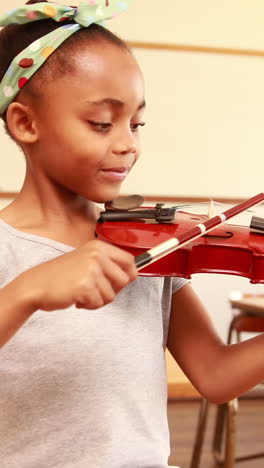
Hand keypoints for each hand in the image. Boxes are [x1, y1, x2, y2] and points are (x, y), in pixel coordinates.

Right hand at [22, 240, 137, 310]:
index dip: (129, 274)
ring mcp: (91, 270)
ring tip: (82, 292)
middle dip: (112, 290)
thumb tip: (133, 274)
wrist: (36, 284)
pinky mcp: (85, 286)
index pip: (129, 261)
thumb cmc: (61, 275)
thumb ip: (107, 264)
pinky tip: (76, 298)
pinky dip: (88, 305)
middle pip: (125, 280)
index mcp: (99, 247)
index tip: (122, 281)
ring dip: (98, 299)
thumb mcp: (86, 260)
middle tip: (95, 289)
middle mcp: (97, 255)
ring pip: (112, 295)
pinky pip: (99, 303)